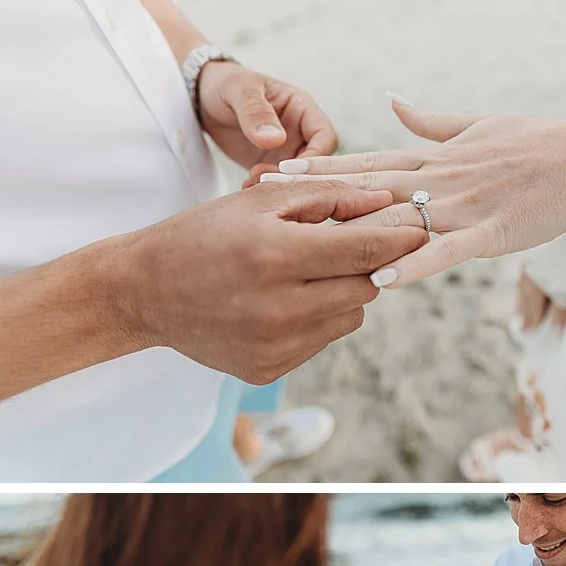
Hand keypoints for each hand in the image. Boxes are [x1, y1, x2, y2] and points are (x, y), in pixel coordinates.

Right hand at [116, 182, 428, 383]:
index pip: (366, 250)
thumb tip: (387, 202)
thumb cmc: (205, 235)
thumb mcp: (259, 201)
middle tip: (348, 246)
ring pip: (351, 315)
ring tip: (304, 273)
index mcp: (275, 256)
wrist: (143, 292)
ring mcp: (276, 344)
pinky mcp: (271, 368)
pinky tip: (282, 302)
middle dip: (366, 264)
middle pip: (366, 287)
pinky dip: (317, 318)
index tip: (422, 228)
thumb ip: (327, 198)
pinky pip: (323, 339)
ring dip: (343, 292)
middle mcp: (278, 307)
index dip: (401, 238)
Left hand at [193, 61, 336, 179]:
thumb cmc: (225, 83)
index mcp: (302, 109)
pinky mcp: (272, 165)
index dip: (316, 157)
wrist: (201, 96)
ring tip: (253, 182)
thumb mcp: (239, 89)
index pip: (325, 137)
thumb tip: (276, 139)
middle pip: (318, 163)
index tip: (289, 167)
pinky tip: (247, 186)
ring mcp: (288, 151)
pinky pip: (278, 183)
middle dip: (298, 177)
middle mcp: (301, 132)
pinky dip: (266, 189)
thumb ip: (256, 112)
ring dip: (281, 186)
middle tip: (270, 180)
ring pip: (299, 177)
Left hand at [259, 99, 565, 288]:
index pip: (368, 161)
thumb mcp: (479, 124)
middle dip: (315, 194)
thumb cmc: (540, 144)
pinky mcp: (488, 233)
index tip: (278, 169)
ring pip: (396, 221)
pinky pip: (443, 252)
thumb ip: (432, 122)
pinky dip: (412, 265)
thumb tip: (395, 100)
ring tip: (306, 245)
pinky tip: (382, 281)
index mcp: (437, 159)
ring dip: (350, 234)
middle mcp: (440, 180)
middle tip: (267, 201)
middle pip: (367, 187)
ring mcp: (462, 207)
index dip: (322, 166)